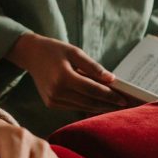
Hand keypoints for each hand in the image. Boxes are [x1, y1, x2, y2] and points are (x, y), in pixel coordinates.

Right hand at [8, 32, 126, 115]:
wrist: (31, 55)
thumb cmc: (55, 50)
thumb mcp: (74, 52)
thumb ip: (93, 66)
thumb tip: (112, 79)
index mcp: (63, 77)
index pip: (92, 90)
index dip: (110, 95)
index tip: (125, 99)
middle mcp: (57, 91)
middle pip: (89, 102)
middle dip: (108, 104)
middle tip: (126, 106)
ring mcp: (53, 100)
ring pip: (82, 107)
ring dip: (100, 107)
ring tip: (117, 107)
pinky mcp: (51, 104)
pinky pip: (74, 107)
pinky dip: (88, 106)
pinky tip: (100, 105)